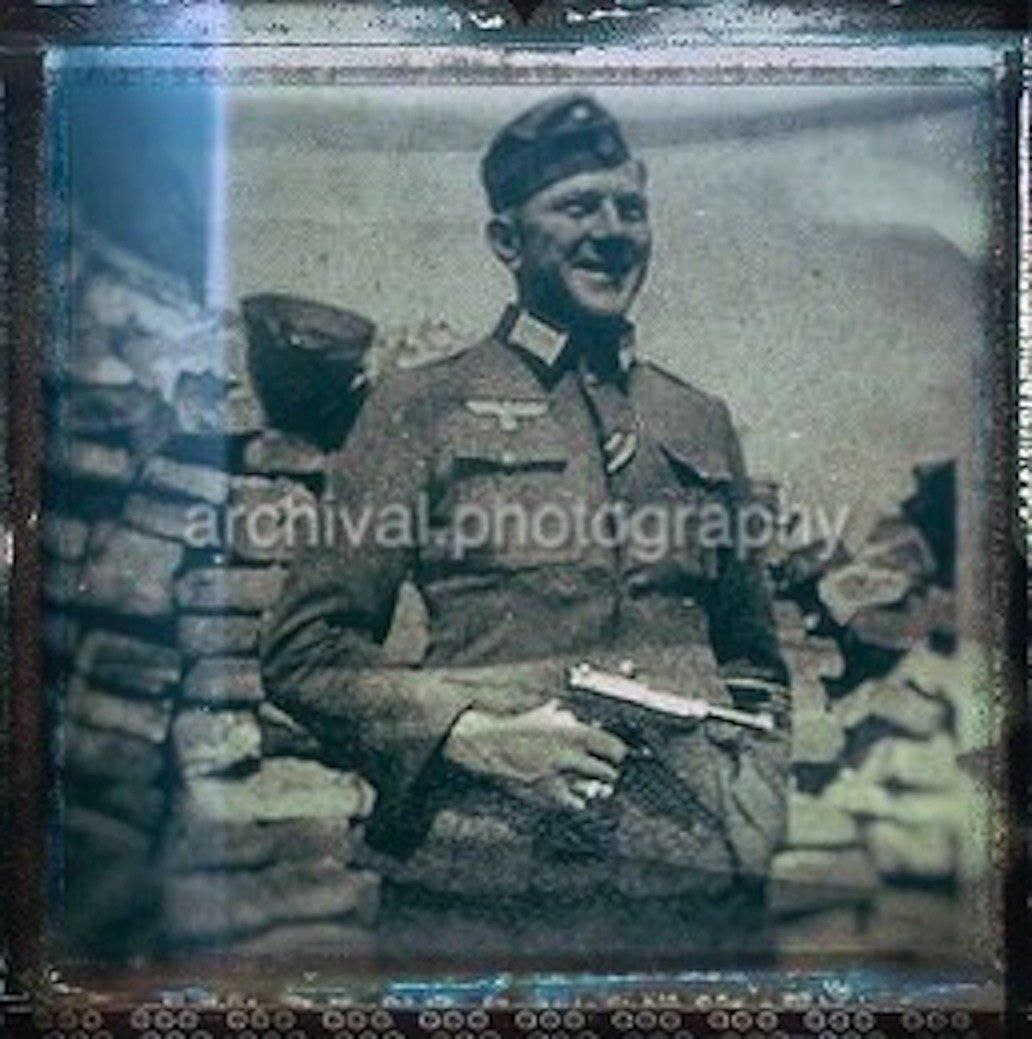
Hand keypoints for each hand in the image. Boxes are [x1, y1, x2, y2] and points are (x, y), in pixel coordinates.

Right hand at [442, 700, 626, 811]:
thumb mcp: (544, 712)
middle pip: (605, 771)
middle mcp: (568, 755)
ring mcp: (556, 776)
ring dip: (594, 787)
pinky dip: (576, 800)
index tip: (619, 754)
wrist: (488, 743)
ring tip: (597, 785)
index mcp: (570, 732)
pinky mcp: (544, 792)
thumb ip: (564, 716)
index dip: (618, 752)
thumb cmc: (515, 724)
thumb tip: (576, 718)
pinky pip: (571, 802)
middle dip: (608, 772)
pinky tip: (578, 798)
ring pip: (590, 788)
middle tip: (609, 771)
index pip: (610, 746)